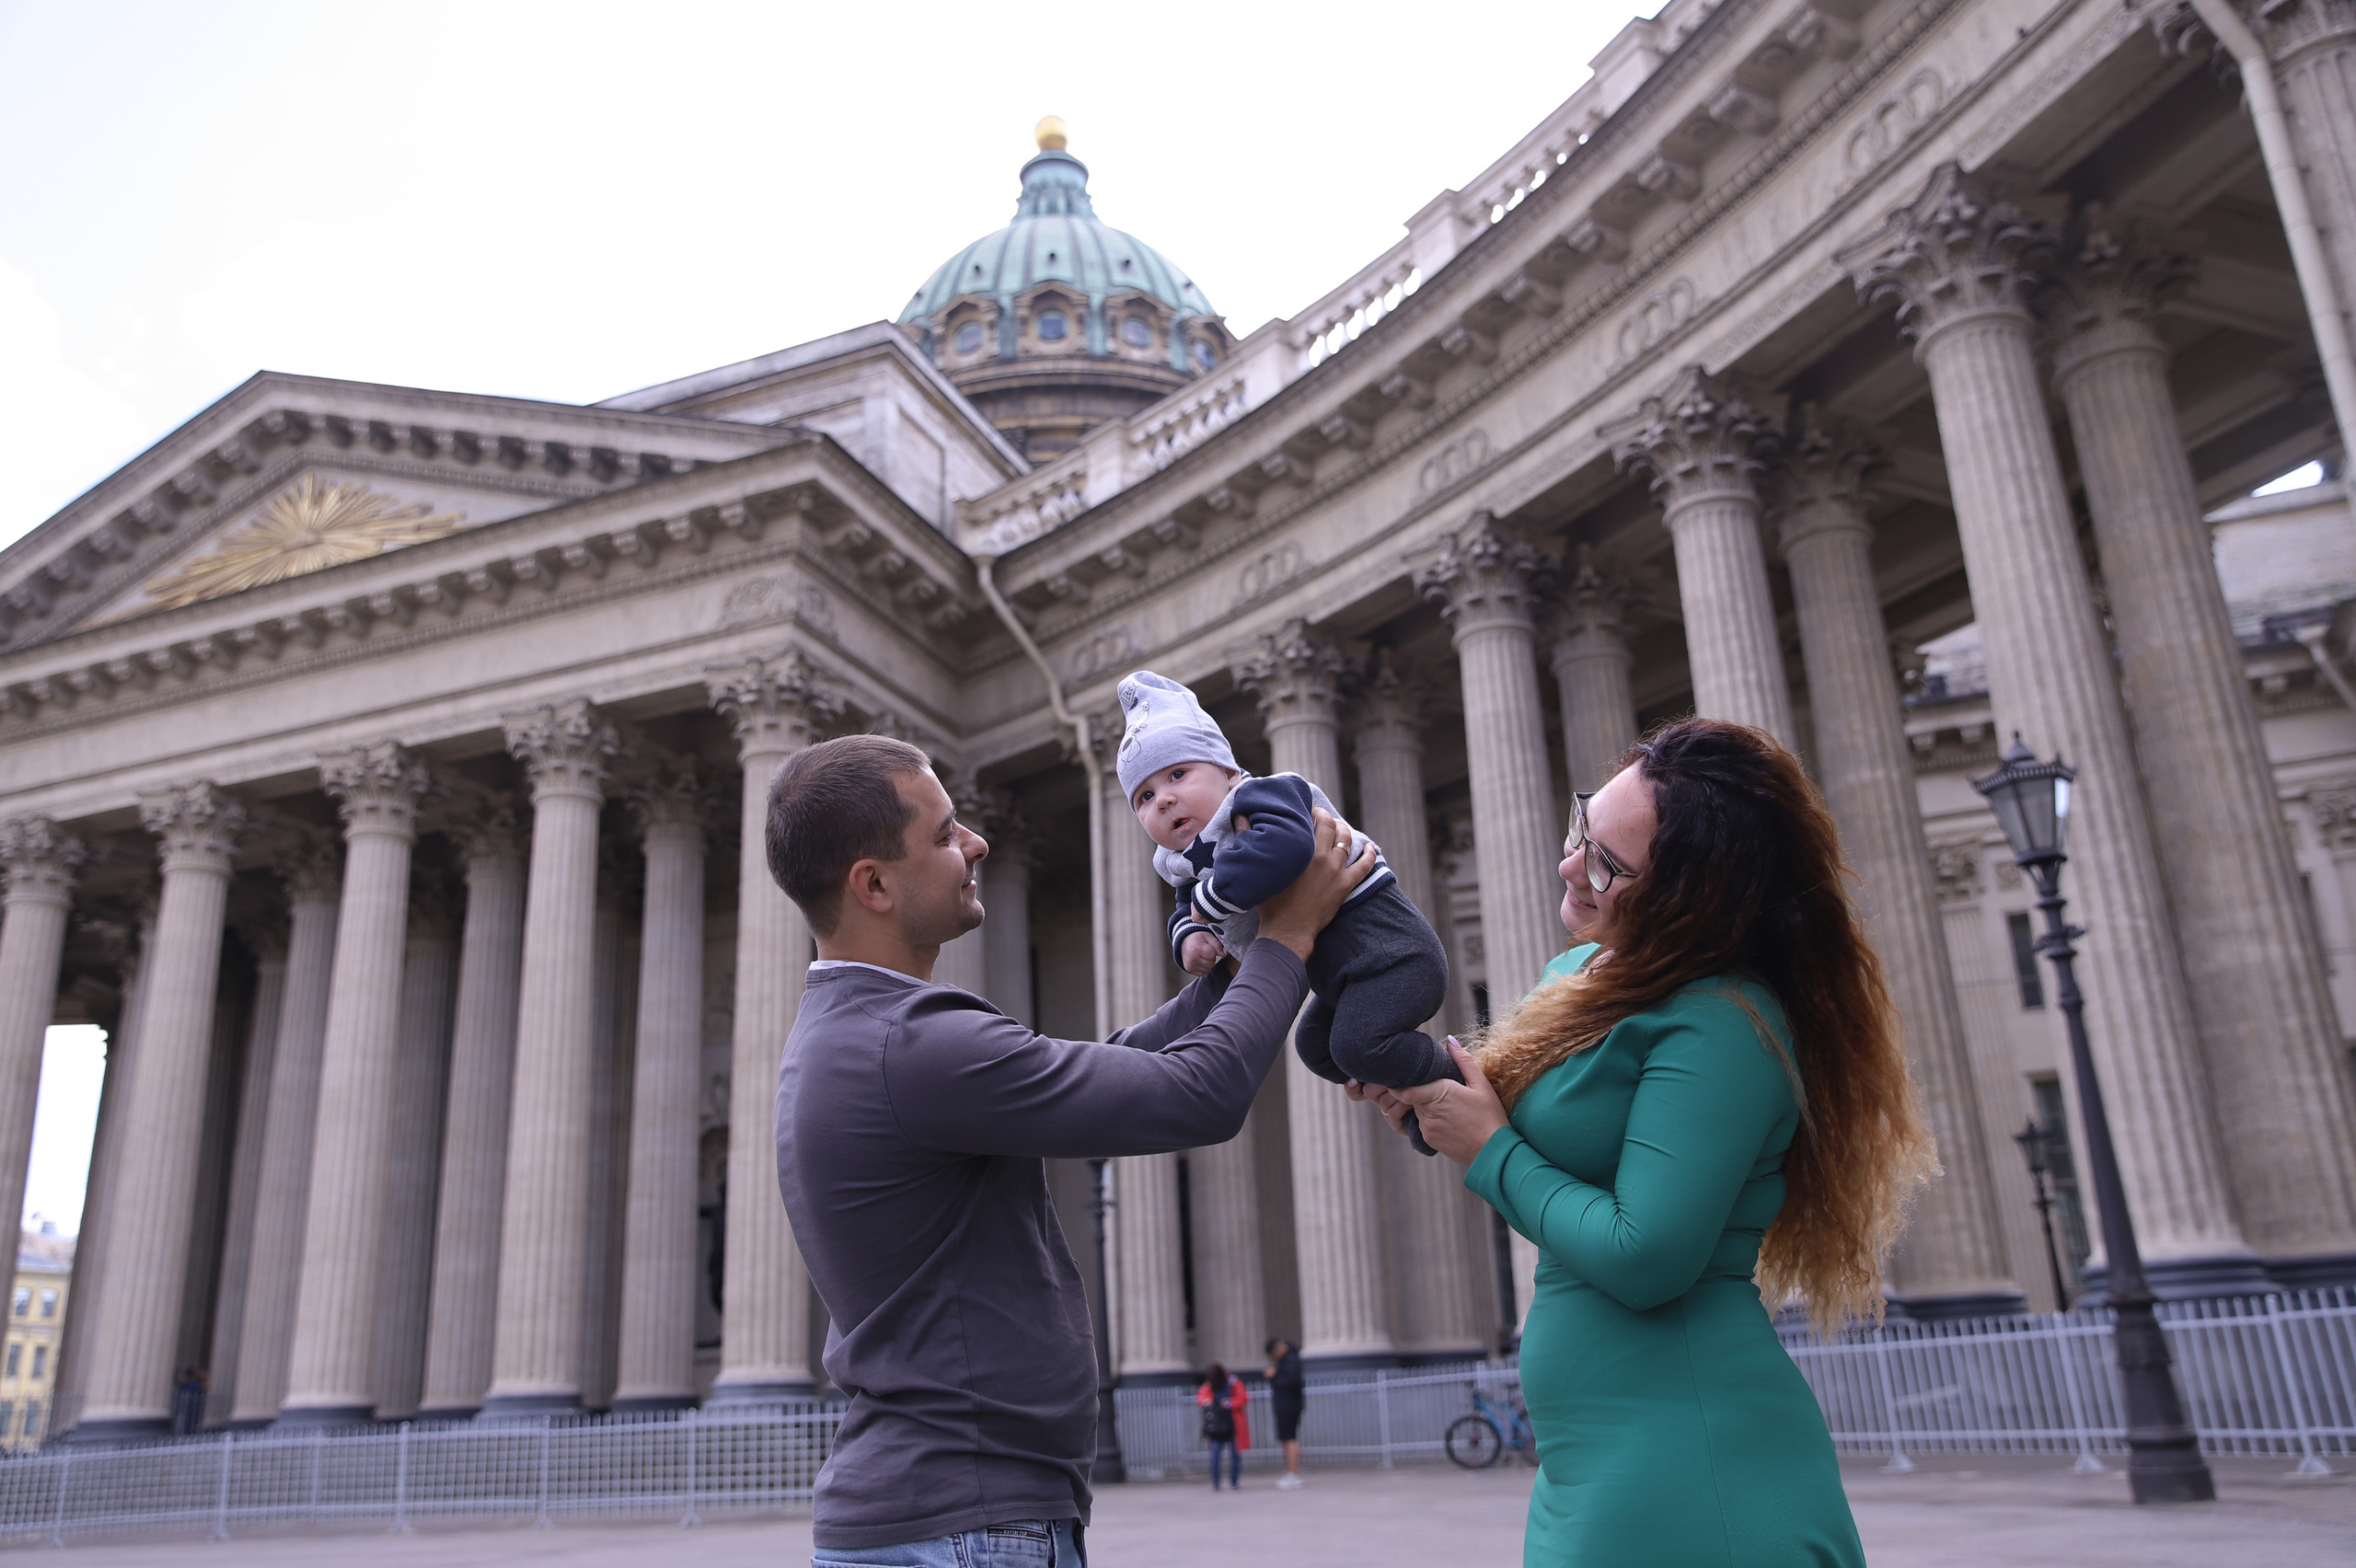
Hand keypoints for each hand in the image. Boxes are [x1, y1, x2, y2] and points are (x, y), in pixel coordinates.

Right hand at [1179, 931, 1226, 975]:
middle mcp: (1193, 958)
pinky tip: (1200, 961)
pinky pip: (1203, 973)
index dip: (1213, 951)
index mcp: (1198, 949)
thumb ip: (1216, 944)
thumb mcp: (1207, 936)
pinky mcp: (1189, 970)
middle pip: (1211, 963)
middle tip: (1205, 952)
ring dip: (1208, 964)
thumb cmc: (1197, 939)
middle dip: (1211, 958)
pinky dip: (1204, 968)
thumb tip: (1222, 954)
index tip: (1208, 947)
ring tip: (1203, 956)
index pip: (1213, 954)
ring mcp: (1191, 965)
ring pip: (1208, 969)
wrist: (1184, 942)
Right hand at [1256, 808, 1375, 961]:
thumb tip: (1241, 817)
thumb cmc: (1270, 902)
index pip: (1313, 820)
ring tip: (1339, 827)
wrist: (1287, 931)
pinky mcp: (1345, 886)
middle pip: (1332, 826)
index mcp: (1303, 850)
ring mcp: (1337, 871)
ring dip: (1344, 831)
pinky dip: (1369, 854)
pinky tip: (1370, 847)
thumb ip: (1248, 839)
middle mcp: (1323, 857)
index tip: (1306, 809)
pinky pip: (1364, 866)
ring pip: (1347, 841)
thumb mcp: (1258, 869)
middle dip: (1327, 817)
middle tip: (1320, 817)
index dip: (1311, 811)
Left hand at [1373, 1039, 1508, 1166]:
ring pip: (1415, 1109)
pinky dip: (1428, 1118)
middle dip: (1416, 1088)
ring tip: (1444, 1102)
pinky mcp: (1428, 1140)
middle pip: (1409, 1095)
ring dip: (1423, 1104)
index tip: (1407, 1074)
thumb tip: (1449, 1039)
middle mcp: (1428, 1112)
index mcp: (1440, 1094)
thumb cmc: (1490, 1117)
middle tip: (1431, 1084)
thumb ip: (1463, 1060)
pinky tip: (1446, 1118)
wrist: (1493, 1153)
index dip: (1400, 1081)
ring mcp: (1426, 1128)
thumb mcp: (1481, 1085)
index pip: (1405, 1088)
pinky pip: (1421, 1124)